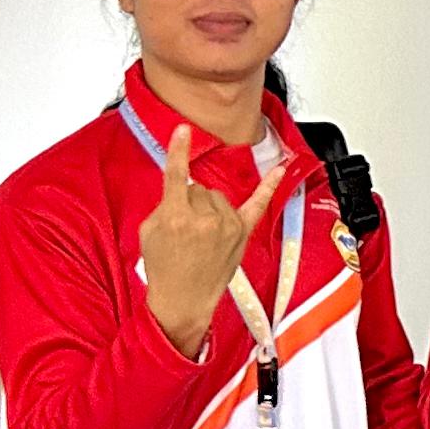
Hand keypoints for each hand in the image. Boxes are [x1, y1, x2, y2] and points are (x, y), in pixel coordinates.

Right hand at [139, 125, 290, 351]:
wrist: (183, 298)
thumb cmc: (164, 267)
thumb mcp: (149, 232)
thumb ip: (165, 205)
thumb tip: (182, 190)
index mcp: (177, 217)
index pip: (176, 176)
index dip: (178, 150)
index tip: (183, 130)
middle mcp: (206, 219)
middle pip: (198, 187)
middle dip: (189, 200)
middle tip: (182, 228)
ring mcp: (228, 225)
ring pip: (218, 195)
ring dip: (209, 206)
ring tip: (200, 234)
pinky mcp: (243, 233)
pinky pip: (259, 203)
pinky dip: (269, 186)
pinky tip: (279, 170)